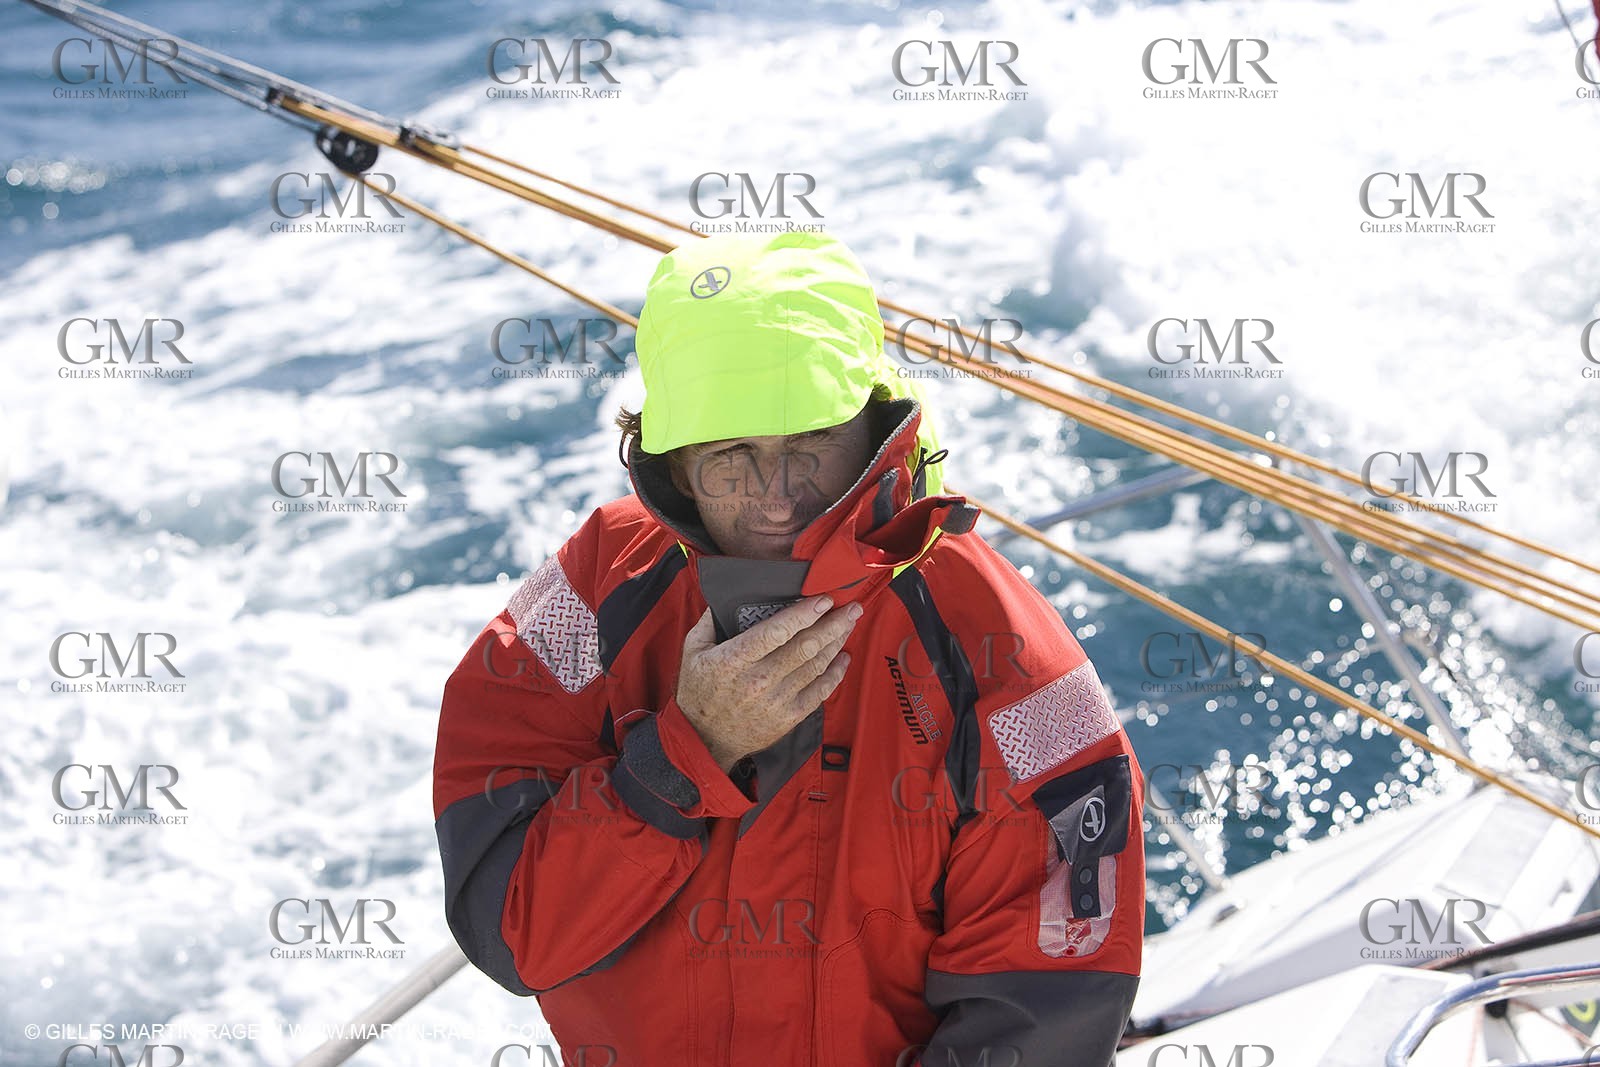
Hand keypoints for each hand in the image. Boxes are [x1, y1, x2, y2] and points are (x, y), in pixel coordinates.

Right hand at [675, 596, 860, 772]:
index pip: (776, 631)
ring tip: (848, 624)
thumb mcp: (692, 652)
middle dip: (832, 623)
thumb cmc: (699, 693)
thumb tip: (723, 598)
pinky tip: (843, 657)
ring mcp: (776, 701)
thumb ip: (708, 622)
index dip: (804, 614)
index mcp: (734, 660)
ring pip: (816, 665)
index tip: (822, 600)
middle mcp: (758, 680)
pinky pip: (819, 692)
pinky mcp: (788, 717)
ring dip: (836, 642)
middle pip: (805, 646)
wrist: (704, 741)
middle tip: (850, 607)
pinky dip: (835, 673)